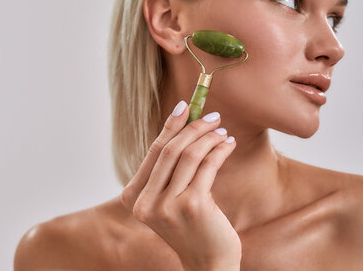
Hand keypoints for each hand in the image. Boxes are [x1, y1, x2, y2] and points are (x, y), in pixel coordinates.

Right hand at [120, 100, 240, 270]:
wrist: (207, 264)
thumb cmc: (191, 227)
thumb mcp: (170, 198)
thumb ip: (170, 170)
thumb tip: (185, 125)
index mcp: (134, 197)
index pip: (153, 152)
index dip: (170, 126)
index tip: (185, 106)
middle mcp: (145, 202)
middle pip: (169, 150)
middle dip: (193, 127)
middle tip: (212, 116)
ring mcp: (167, 205)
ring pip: (189, 155)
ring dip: (209, 137)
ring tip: (222, 131)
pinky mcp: (193, 205)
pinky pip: (207, 166)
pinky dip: (219, 150)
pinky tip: (228, 144)